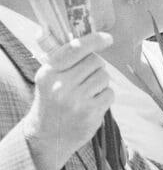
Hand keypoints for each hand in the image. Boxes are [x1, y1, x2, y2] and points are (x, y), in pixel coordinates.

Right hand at [22, 32, 114, 169]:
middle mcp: (60, 85)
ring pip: (104, 76)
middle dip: (95, 68)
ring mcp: (75, 101)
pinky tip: (91, 105)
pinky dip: (105, 97)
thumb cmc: (51, 101)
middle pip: (95, 61)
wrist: (46, 137)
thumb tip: (61, 32)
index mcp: (49, 72)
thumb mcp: (48, 78)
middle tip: (85, 80)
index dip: (94, 40)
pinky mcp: (90, 113)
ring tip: (86, 94)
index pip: (75, 48)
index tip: (107, 37)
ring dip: (100, 83)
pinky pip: (109, 93)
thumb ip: (61, 57)